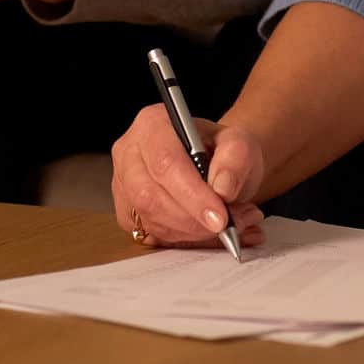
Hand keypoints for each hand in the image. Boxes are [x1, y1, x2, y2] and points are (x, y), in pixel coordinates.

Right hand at [109, 104, 267, 248]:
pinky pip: (152, 235)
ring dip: (193, 230)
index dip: (192, 194)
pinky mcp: (127, 212)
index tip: (220, 217)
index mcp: (153, 124)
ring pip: (151, 219)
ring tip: (227, 224)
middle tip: (227, 225)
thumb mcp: (240, 143)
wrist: (218, 165)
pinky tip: (206, 230)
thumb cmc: (222, 151)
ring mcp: (123, 184)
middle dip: (192, 219)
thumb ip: (235, 158)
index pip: (165, 162)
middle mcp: (130, 153)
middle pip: (150, 195)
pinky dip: (184, 239)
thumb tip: (222, 188)